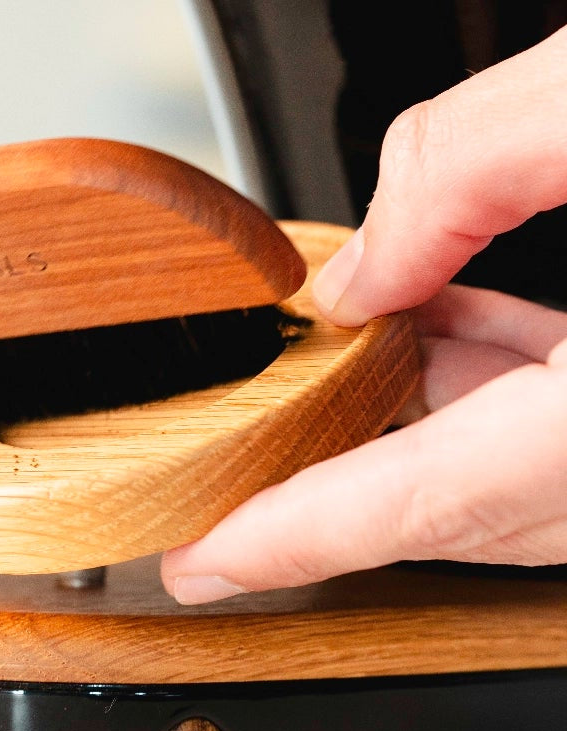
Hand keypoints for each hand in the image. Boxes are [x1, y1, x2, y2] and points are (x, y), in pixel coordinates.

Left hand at [161, 30, 566, 602]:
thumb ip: (466, 169)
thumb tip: (365, 265)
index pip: (419, 504)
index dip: (290, 537)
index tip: (199, 561)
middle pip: (456, 507)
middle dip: (335, 476)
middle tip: (230, 464)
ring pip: (506, 476)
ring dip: (413, 417)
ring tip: (331, 358)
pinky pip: (552, 429)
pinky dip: (489, 383)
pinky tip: (446, 318)